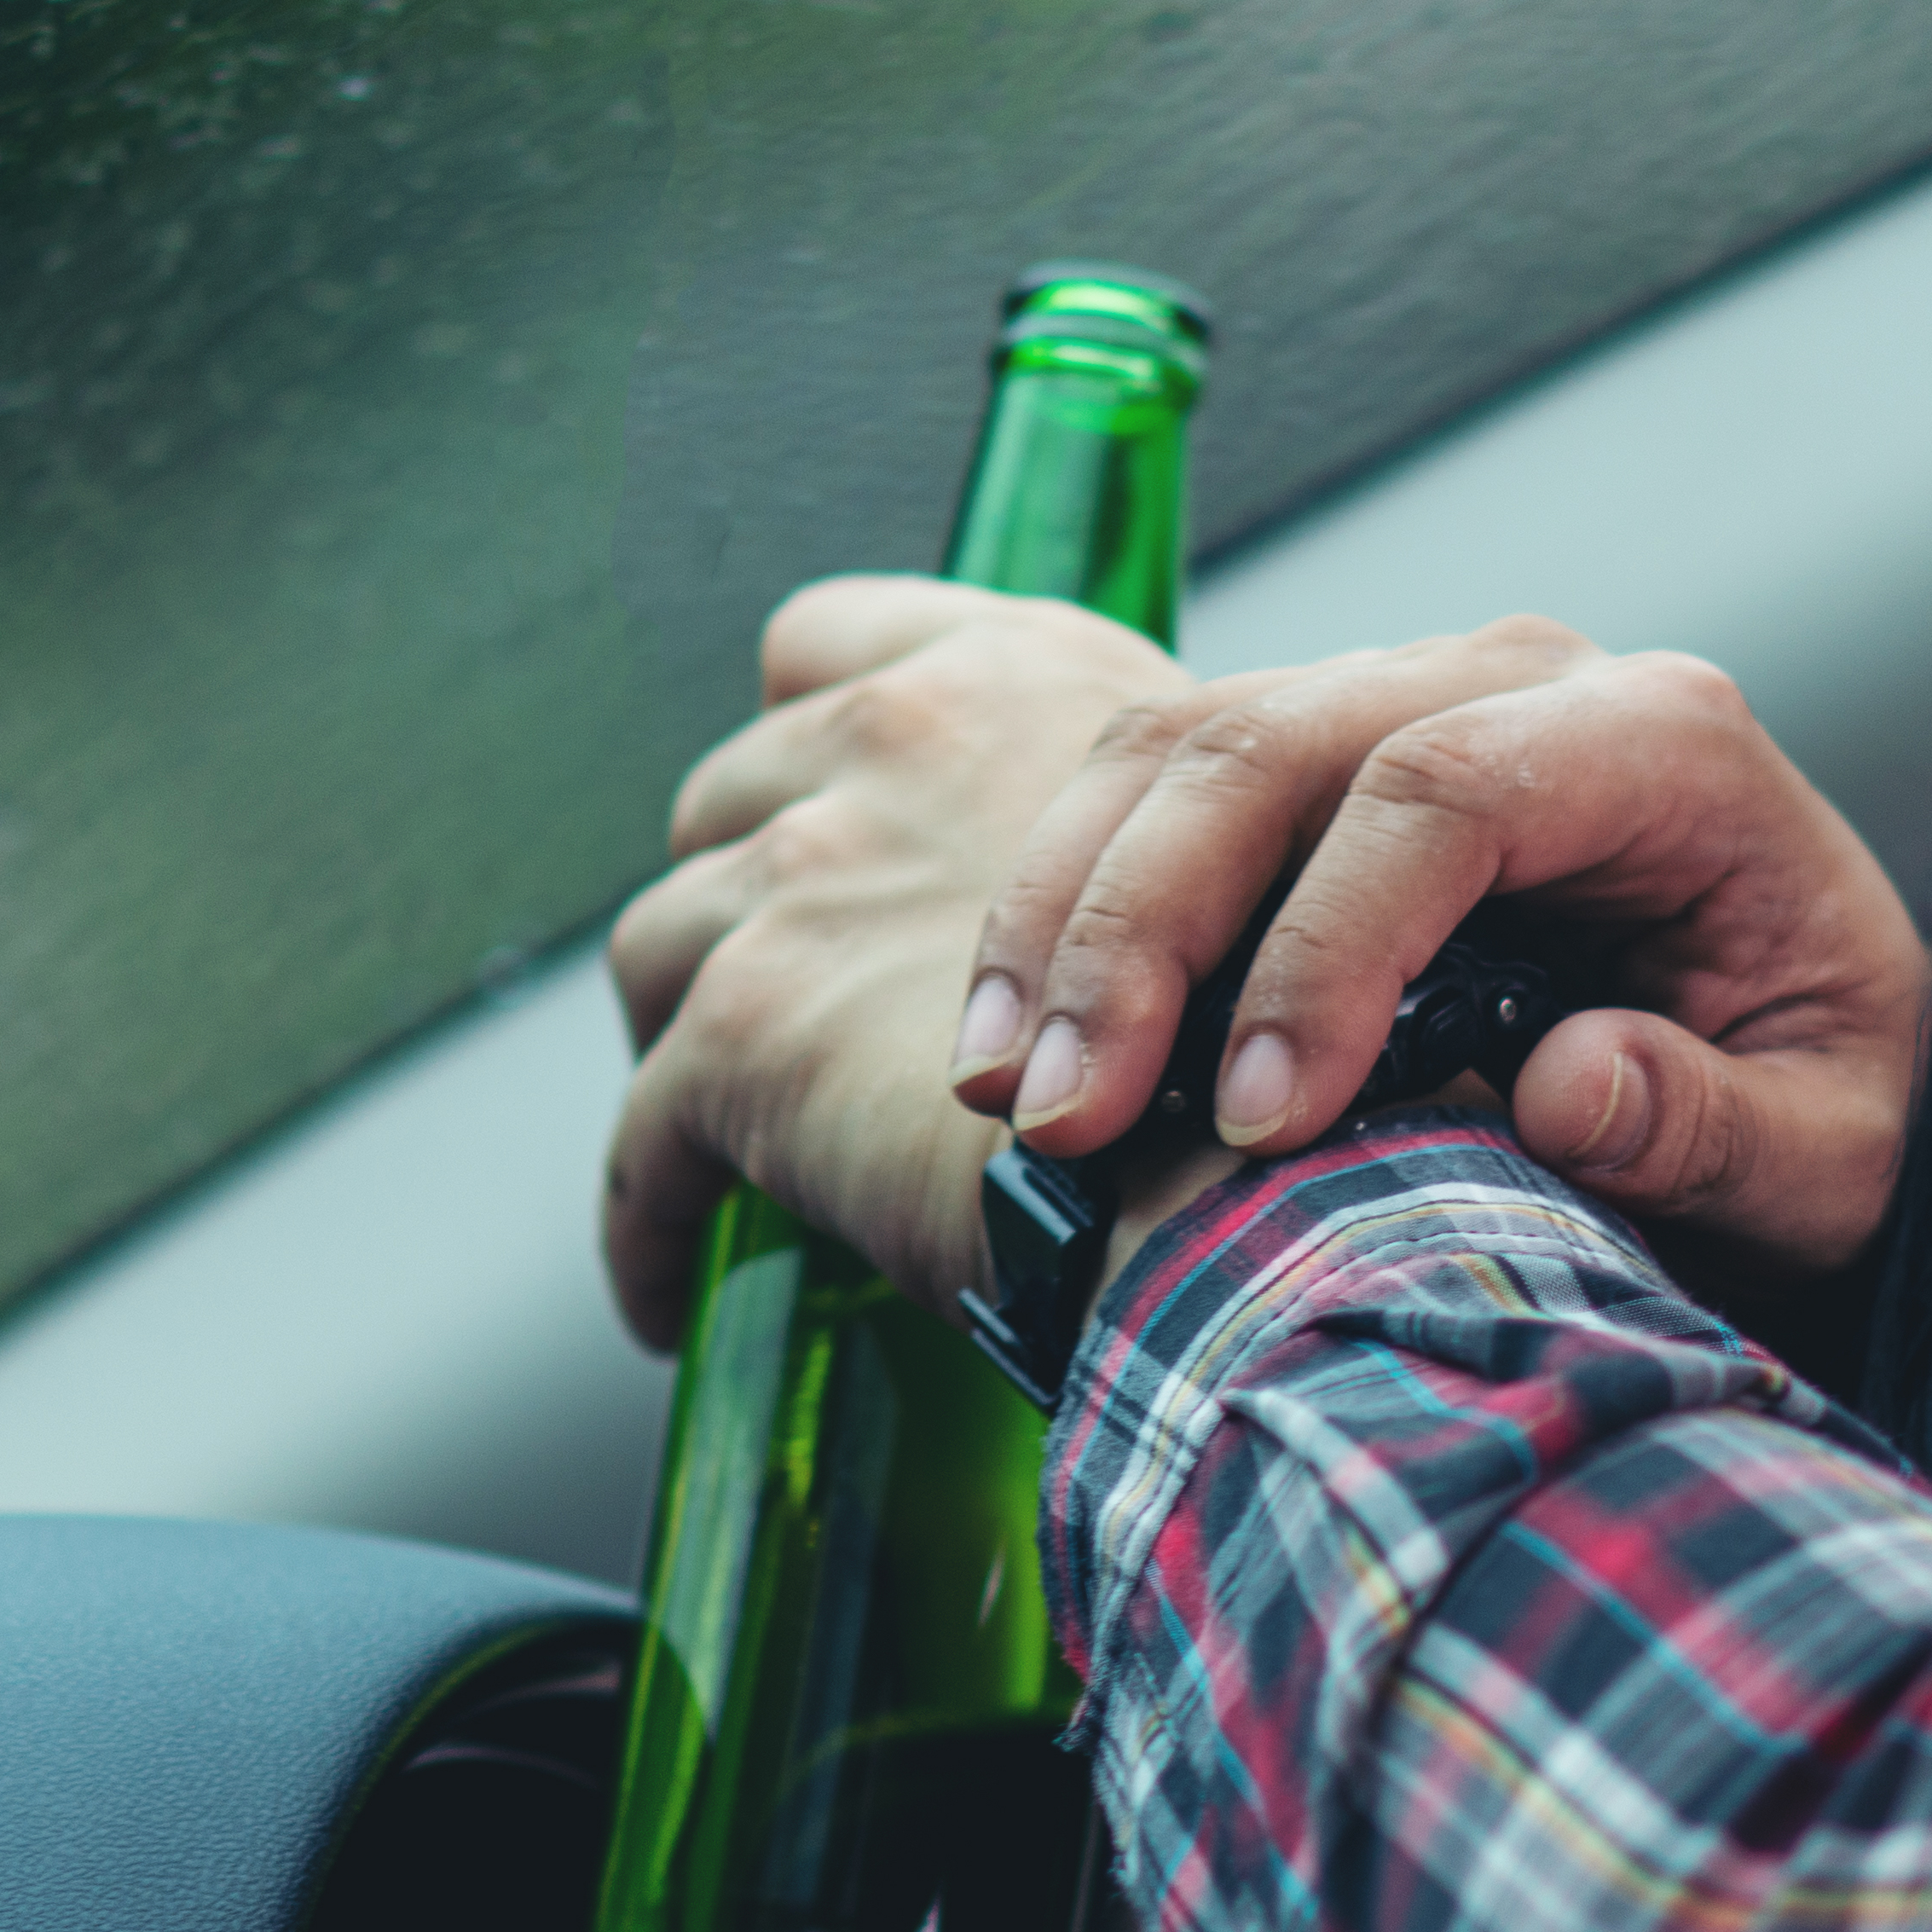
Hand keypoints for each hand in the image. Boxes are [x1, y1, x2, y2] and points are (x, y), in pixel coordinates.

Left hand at [603, 578, 1183, 1350]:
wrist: (1260, 1175)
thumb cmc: (1282, 1038)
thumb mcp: (1233, 848)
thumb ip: (1114, 830)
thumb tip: (1044, 905)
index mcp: (1010, 673)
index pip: (829, 645)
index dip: (803, 736)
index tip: (812, 811)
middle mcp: (899, 740)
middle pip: (729, 800)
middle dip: (738, 900)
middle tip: (785, 1006)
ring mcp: (813, 872)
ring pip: (662, 943)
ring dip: (680, 1035)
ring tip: (722, 1139)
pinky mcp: (753, 1022)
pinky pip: (649, 1131)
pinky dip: (650, 1207)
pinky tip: (666, 1286)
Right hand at [951, 621, 1930, 1311]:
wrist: (1804, 1041)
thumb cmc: (1823, 1086)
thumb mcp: (1835, 1150)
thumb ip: (1725, 1131)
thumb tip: (1572, 1092)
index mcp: (1665, 742)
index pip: (1450, 790)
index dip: (1328, 947)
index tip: (1259, 1119)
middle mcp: (1520, 681)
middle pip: (1276, 746)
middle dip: (1145, 932)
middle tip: (1067, 1118)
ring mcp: (1403, 697)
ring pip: (1182, 748)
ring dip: (1065, 920)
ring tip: (1006, 1097)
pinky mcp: (1315, 756)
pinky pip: (1150, 786)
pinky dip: (1057, 910)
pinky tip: (1006, 1048)